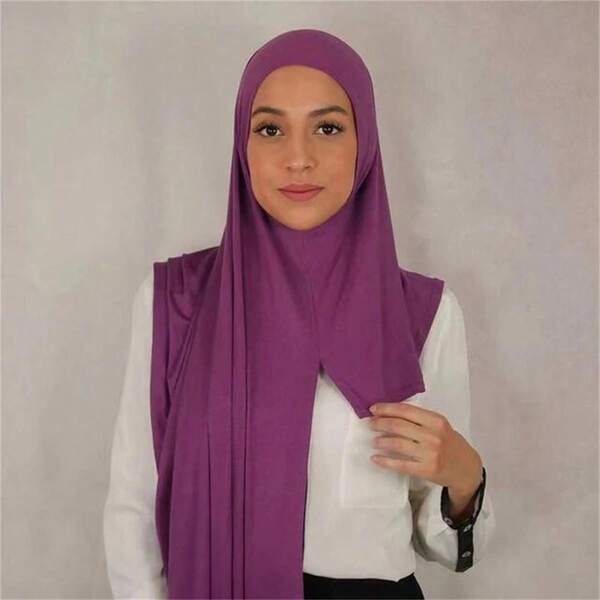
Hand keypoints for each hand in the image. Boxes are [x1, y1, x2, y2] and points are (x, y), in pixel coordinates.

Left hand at [367, 401, 482, 492]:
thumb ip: (420, 419)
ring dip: (381, 441)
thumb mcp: (440, 425)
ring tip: (375, 441)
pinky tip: (376, 458)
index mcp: (436, 420)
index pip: (406, 410)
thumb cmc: (450, 443)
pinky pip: (400, 464)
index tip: (373, 409)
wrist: (467, 468)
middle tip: (371, 424)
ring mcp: (430, 453)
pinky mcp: (426, 470)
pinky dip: (385, 461)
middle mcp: (433, 435)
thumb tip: (390, 413)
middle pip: (399, 425)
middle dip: (380, 423)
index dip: (387, 408)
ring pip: (397, 443)